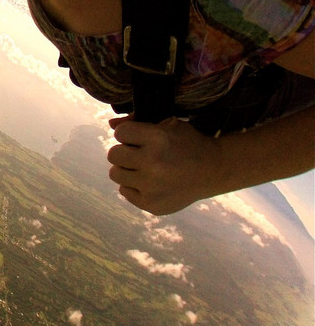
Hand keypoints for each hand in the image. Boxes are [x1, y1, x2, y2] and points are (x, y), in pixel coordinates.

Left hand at [106, 116, 224, 214]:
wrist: (215, 170)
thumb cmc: (186, 143)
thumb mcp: (167, 124)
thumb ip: (136, 121)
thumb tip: (110, 123)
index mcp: (157, 139)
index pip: (119, 133)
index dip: (128, 134)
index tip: (139, 138)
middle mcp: (153, 163)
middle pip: (113, 155)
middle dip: (125, 152)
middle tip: (141, 154)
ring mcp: (152, 187)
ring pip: (115, 174)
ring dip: (126, 169)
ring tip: (144, 168)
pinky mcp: (152, 204)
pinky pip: (124, 191)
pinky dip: (134, 186)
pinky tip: (151, 182)